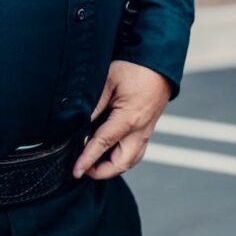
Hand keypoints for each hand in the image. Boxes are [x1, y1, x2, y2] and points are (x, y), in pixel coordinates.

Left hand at [73, 61, 171, 180]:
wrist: (159, 63)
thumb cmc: (133, 68)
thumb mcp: (108, 81)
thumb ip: (95, 104)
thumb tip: (79, 124)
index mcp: (129, 118)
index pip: (103, 144)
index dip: (87, 159)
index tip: (76, 171)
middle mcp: (140, 130)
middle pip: (121, 163)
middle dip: (102, 171)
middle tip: (83, 168)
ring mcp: (146, 131)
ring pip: (130, 160)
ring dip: (112, 166)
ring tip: (94, 162)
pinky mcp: (148, 128)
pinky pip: (135, 151)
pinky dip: (121, 157)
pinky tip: (109, 150)